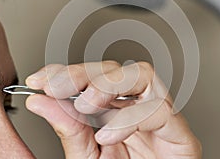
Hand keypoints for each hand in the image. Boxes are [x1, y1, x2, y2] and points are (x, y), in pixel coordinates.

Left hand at [25, 61, 201, 158]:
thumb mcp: (87, 155)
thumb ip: (68, 128)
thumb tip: (40, 102)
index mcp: (115, 112)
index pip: (93, 78)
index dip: (67, 72)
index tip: (41, 80)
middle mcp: (136, 108)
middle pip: (116, 69)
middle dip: (84, 73)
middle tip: (59, 87)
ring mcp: (159, 116)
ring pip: (142, 74)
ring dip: (109, 84)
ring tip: (86, 104)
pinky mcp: (179, 132)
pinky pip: (159, 109)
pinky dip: (131, 118)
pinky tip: (109, 134)